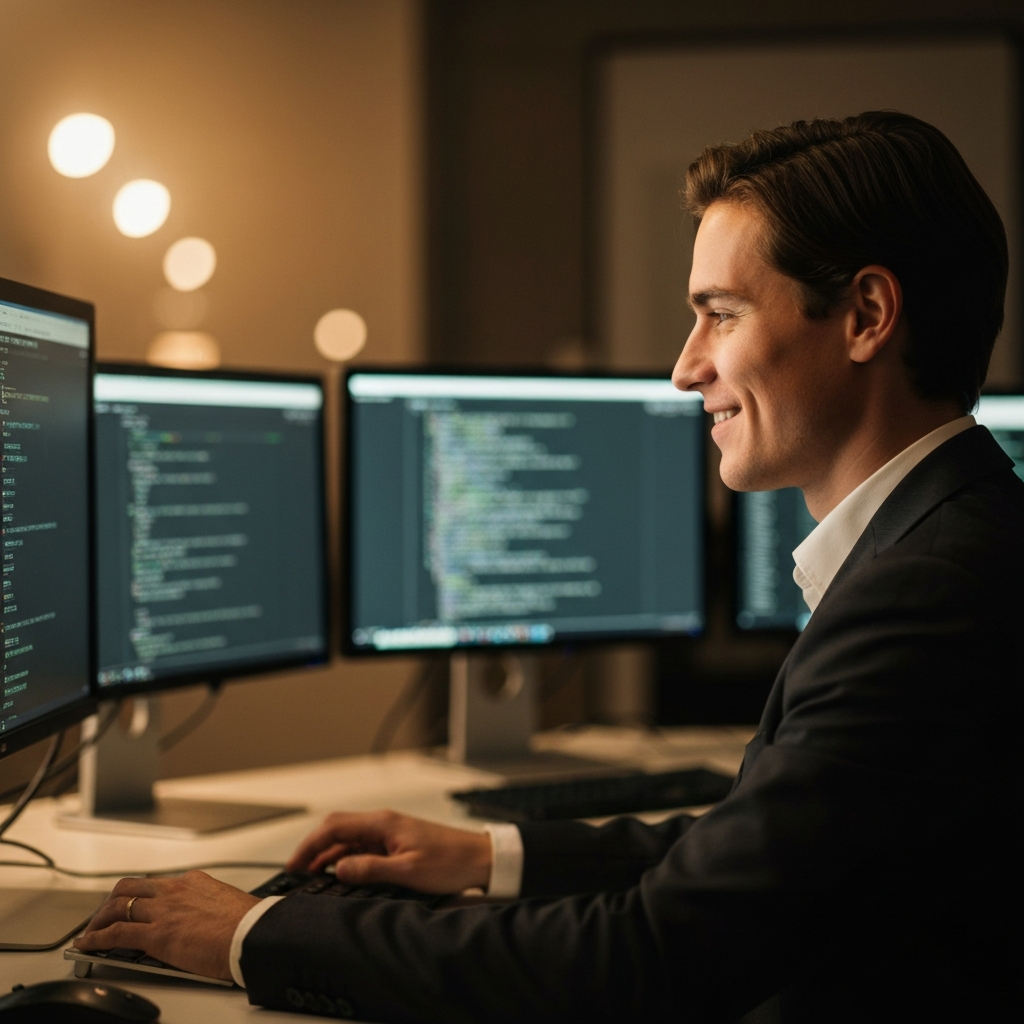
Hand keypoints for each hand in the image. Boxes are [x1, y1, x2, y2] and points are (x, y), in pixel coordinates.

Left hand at [73, 871, 258, 980]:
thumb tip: (203, 919)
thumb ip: (207, 906)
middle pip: (130, 888)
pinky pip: (115, 933)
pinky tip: (88, 944)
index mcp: (194, 881)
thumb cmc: (247, 924)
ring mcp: (163, 911)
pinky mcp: (156, 935)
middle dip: (111, 901)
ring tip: (91, 931)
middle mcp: (175, 890)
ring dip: (99, 919)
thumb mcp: (225, 903)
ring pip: (118, 906)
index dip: (137, 895)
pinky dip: (96, 937)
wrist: (252, 934)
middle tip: (104, 914)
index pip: (156, 884)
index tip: (132, 904)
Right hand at [287, 810, 491, 894]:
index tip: (294, 864)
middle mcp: (383, 823)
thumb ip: (370, 869)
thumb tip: (338, 869)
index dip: (310, 845)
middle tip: (297, 872)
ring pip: (348, 839)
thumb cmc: (450, 862)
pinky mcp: (395, 843)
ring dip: (328, 856)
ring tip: (312, 878)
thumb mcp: (408, 872)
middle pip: (337, 829)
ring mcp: (388, 832)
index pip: (334, 827)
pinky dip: (345, 859)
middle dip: (314, 849)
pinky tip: (340, 875)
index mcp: (382, 823)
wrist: (480, 858)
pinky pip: (362, 847)